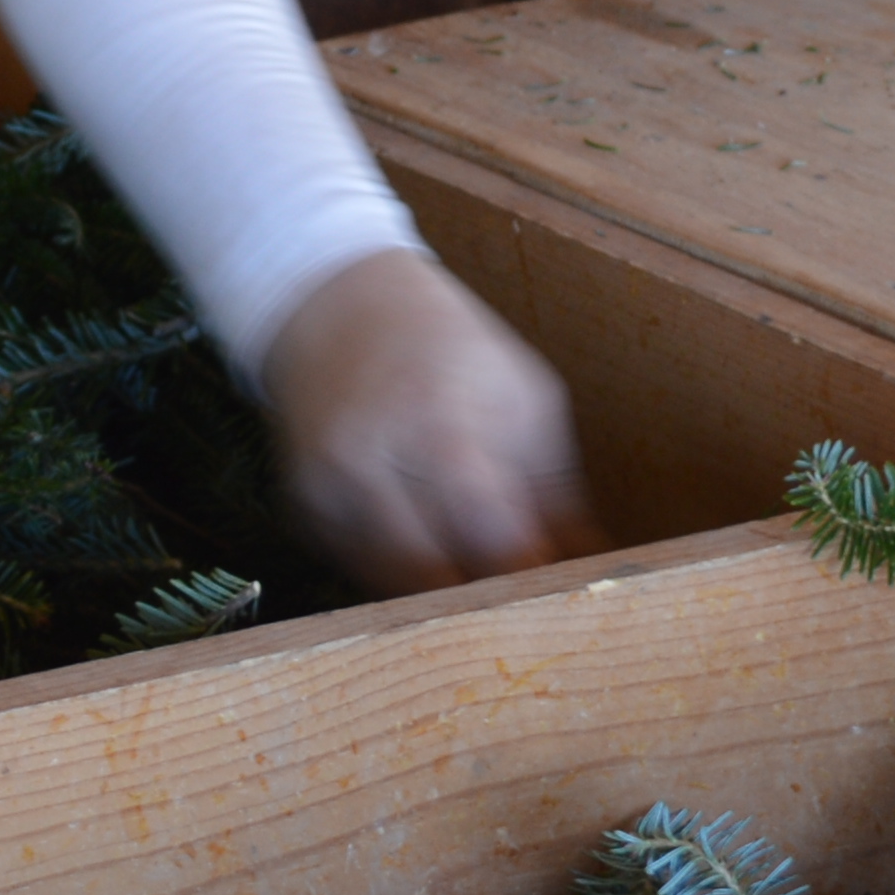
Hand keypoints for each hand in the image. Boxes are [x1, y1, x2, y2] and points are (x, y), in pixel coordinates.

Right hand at [255, 245, 595, 594]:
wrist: (332, 303)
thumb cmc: (444, 344)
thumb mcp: (521, 394)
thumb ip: (554, 488)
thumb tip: (592, 566)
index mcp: (436, 421)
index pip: (488, 535)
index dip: (528, 575)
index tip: (560, 591)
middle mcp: (367, 460)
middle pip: (436, 577)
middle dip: (487, 592)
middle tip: (523, 592)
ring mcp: (325, 489)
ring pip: (396, 587)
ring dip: (443, 587)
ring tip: (475, 559)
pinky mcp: (302, 509)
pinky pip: (362, 569)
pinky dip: (399, 566)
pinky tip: (420, 529)